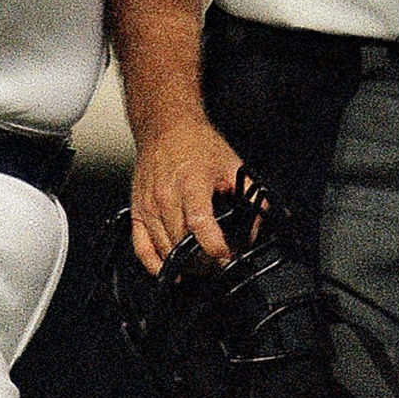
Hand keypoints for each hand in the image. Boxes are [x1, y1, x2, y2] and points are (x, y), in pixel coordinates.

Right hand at [129, 116, 243, 273]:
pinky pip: (141, 246)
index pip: (200, 223)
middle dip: (205, 260)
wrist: (165, 127)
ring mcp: (149, 205)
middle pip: (183, 242)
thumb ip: (250, 192)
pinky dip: (153, 264)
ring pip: (165, 248)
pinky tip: (169, 271)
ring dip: (185, 263)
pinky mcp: (137, 211)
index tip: (228, 255)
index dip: (215, 246)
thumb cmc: (195, 143)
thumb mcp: (231, 164)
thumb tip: (261, 218)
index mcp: (191, 183)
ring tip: (203, 264)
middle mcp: (166, 196)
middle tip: (221, 262)